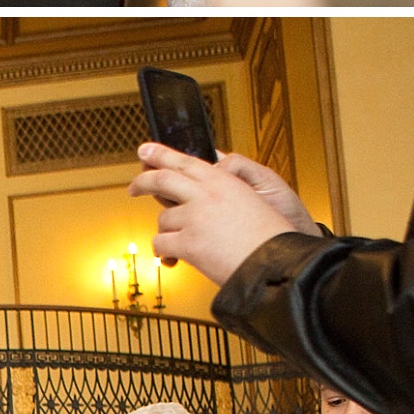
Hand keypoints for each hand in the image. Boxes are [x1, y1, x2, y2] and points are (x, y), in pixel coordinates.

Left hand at [129, 142, 305, 286]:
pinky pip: (162, 244)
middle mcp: (206, 193)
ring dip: (168, 232)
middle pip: (161, 179)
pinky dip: (165, 253)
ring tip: (181, 243)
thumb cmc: (270, 237)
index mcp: (223, 180)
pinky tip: (174, 258)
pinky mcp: (189, 241)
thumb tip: (200, 193)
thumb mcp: (251, 200)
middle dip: (143, 181)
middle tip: (134, 187)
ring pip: (164, 218)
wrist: (279, 263)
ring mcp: (195, 216)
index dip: (161, 154)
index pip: (184, 161)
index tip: (146, 150)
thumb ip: (224, 193)